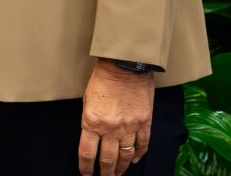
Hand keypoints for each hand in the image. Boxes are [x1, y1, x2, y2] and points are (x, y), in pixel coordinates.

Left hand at [79, 60, 154, 174]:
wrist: (125, 66)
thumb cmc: (102, 80)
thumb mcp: (87, 100)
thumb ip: (89, 120)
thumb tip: (92, 137)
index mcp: (92, 121)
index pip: (87, 152)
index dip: (85, 167)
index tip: (86, 174)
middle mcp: (111, 128)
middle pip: (107, 159)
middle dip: (105, 172)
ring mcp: (130, 127)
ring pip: (125, 156)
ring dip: (121, 168)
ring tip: (117, 174)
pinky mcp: (145, 123)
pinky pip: (142, 145)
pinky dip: (138, 155)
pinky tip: (133, 161)